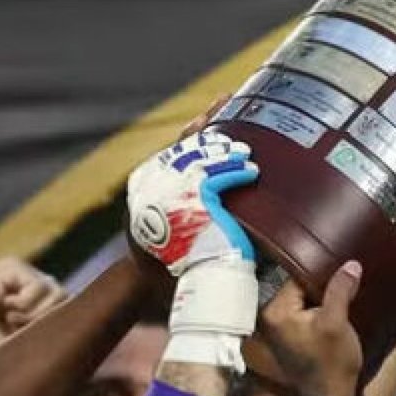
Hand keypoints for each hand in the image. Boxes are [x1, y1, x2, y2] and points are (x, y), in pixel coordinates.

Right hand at [0, 257, 66, 359]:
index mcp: (40, 298)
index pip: (70, 306)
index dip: (59, 323)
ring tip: (10, 318)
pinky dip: (24, 304)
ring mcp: (25, 272)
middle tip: (17, 327)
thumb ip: (47, 331)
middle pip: (67, 299)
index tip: (37, 337)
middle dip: (45, 320)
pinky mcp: (13, 266)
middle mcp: (36, 282)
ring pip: (56, 293)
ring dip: (34, 314)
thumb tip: (81, 336)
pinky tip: (4, 305)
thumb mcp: (22, 339)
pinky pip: (38, 287)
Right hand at [126, 131, 259, 370]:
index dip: (190, 130)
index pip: (170, 151)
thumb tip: (208, 176)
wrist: (194, 287)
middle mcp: (154, 190)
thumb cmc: (191, 261)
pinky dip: (236, 171)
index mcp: (145, 191)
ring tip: (243, 149)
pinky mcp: (197, 204)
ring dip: (225, 150)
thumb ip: (188, 198)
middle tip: (226, 107)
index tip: (210, 113)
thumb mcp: (184, 222)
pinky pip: (220, 177)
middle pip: (184, 147)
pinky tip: (249, 170)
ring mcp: (174, 195)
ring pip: (202, 158)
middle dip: (207, 125)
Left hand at [258, 262, 363, 395]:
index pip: (299, 277)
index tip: (343, 275)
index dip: (324, 275)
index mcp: (275, 311)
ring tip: (345, 299)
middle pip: (301, 289)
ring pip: (305, 301)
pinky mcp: (291, 338)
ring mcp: (279, 330)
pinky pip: (306, 314)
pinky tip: (337, 314)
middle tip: (347, 286)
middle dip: (324, 288)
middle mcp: (270, 319)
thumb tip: (350, 265)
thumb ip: (340, 290)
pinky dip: (320, 312)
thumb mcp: (337, 322)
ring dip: (324, 300)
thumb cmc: (331, 362)